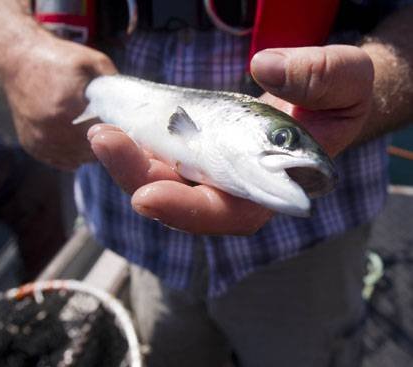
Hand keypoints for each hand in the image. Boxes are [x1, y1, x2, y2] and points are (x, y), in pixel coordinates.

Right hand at [0, 34, 116, 169]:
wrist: (17, 61)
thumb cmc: (57, 59)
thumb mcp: (93, 63)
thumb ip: (115, 86)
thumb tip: (134, 108)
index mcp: (67, 109)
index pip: (106, 135)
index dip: (118, 133)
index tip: (123, 126)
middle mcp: (51, 131)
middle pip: (92, 152)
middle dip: (104, 143)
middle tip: (110, 129)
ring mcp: (40, 142)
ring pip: (78, 160)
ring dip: (88, 150)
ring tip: (91, 131)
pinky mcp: (32, 147)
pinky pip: (62, 160)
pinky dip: (71, 152)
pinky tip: (74, 135)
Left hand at [88, 45, 373, 234]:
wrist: (320, 96)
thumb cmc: (338, 94)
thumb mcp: (347, 78)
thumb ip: (321, 76)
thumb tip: (267, 70)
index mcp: (274, 187)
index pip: (230, 213)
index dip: (188, 211)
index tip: (147, 197)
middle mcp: (235, 188)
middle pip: (180, 200)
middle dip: (138, 177)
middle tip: (105, 141)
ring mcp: (211, 171)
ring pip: (162, 179)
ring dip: (128, 161)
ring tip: (102, 131)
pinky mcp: (194, 151)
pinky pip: (158, 155)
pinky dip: (134, 144)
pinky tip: (113, 125)